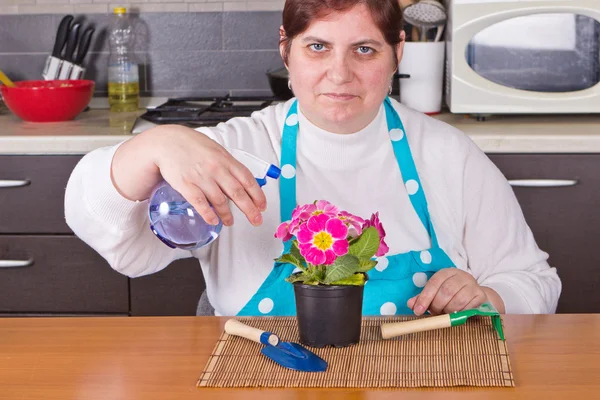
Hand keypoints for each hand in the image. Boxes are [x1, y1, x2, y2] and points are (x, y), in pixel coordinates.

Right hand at [112, 124, 266, 226]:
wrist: (167, 142)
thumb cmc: (192, 146)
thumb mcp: (216, 150)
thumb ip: (229, 165)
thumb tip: (243, 181)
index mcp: (226, 159)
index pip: (247, 179)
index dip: (257, 195)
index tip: (262, 206)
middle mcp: (216, 169)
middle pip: (238, 193)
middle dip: (249, 209)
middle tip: (256, 220)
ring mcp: (201, 177)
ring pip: (220, 201)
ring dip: (227, 215)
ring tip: (230, 222)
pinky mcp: (186, 184)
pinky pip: (200, 203)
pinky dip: (208, 214)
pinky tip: (213, 221)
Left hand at [407, 268, 504, 315]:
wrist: (475, 295)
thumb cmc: (452, 294)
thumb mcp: (436, 293)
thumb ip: (423, 298)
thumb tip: (411, 304)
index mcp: (446, 272)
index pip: (434, 283)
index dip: (424, 298)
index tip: (418, 311)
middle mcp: (460, 276)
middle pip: (446, 291)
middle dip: (437, 305)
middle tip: (433, 313)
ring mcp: (472, 285)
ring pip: (458, 300)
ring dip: (448, 311)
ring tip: (444, 314)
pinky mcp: (481, 295)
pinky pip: (469, 307)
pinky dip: (460, 314)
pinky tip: (456, 315)